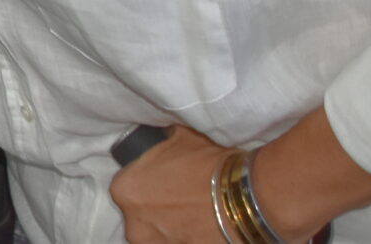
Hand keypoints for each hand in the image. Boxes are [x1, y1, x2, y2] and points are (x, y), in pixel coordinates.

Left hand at [109, 123, 231, 243]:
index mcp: (125, 190)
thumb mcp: (178, 136)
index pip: (129, 187)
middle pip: (141, 216)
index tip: (165, 181)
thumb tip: (164, 138)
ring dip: (173, 228)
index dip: (148, 183)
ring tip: (196, 216)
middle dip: (158, 210)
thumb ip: (162, 142)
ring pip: (159, 236)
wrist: (246, 198)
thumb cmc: (207, 163)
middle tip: (182, 199)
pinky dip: (189, 239)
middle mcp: (134, 225)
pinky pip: (180, 243)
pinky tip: (204, 228)